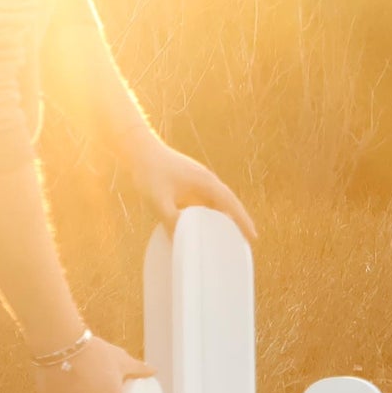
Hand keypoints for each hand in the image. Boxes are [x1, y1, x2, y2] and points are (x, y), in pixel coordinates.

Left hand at [124, 138, 256, 241]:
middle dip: (238, 221)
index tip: (253, 237)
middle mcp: (207, 181)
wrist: (138, 150)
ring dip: (224, 218)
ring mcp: (198, 181)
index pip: (231, 204)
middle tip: (245, 241)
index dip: (243, 221)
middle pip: (229, 204)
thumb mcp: (158, 199)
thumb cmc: (149, 172)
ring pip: (217, 203)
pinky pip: (205, 201)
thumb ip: (170, 220)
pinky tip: (205, 225)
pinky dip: (210, 214)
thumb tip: (179, 242)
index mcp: (206, 183)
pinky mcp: (189, 184)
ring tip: (228, 237)